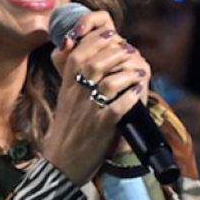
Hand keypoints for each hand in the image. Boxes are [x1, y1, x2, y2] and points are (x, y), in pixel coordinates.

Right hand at [43, 10, 150, 183]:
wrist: (61, 164)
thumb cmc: (67, 130)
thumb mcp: (65, 100)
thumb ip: (72, 77)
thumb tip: (78, 52)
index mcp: (66, 88)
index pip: (77, 55)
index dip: (96, 41)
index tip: (112, 34)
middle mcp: (75, 97)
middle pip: (94, 64)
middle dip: (115, 53)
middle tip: (130, 50)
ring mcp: (87, 112)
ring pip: (107, 84)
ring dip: (126, 74)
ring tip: (138, 71)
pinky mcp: (99, 129)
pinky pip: (116, 109)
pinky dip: (128, 99)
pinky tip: (136, 94)